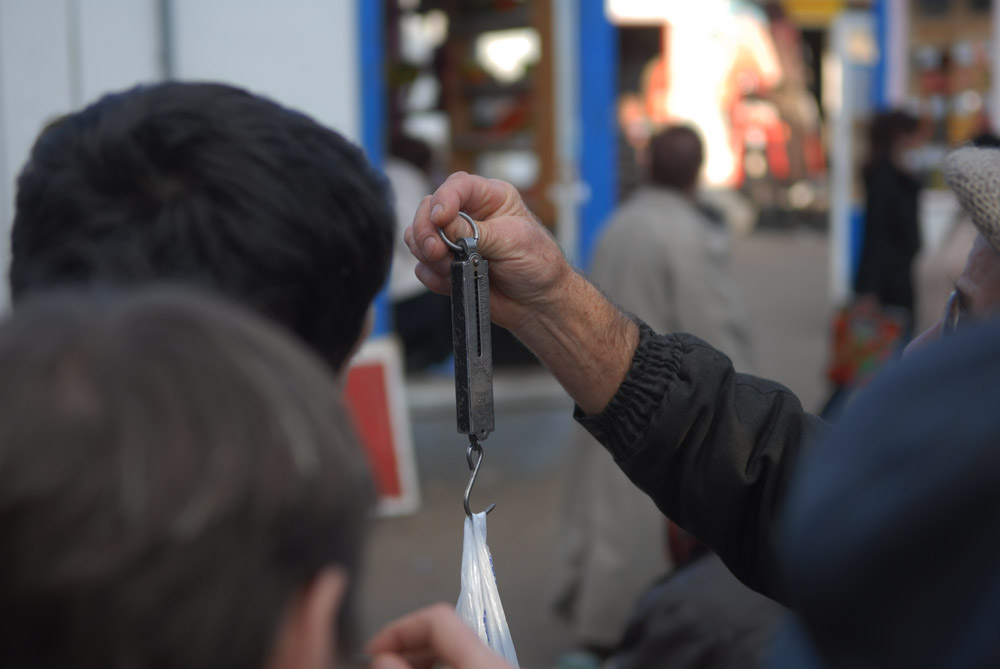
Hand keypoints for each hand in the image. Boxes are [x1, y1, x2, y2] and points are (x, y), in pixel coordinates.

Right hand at [364, 603, 513, 668]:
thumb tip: (382, 658)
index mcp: (485, 659)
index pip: (437, 617)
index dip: (399, 627)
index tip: (374, 647)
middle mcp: (496, 660)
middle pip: (445, 631)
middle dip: (405, 643)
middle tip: (379, 662)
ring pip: (453, 649)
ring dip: (418, 656)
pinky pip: (463, 664)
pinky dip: (437, 666)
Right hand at [405, 172, 571, 331]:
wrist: (538, 304)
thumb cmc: (538, 266)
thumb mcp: (512, 241)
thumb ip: (476, 232)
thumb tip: (444, 225)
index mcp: (492, 198)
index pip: (458, 185)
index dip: (444, 198)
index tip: (440, 218)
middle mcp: (469, 215)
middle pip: (429, 208)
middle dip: (427, 231)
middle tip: (437, 251)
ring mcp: (455, 241)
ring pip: (418, 236)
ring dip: (429, 255)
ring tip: (451, 268)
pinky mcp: (447, 265)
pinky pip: (422, 266)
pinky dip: (432, 276)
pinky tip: (452, 282)